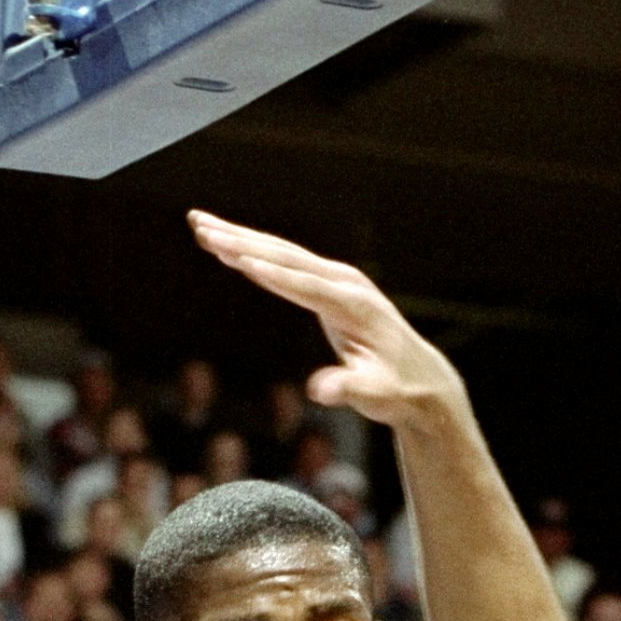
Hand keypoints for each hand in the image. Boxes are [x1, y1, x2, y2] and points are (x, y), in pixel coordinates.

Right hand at [187, 214, 461, 429]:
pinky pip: (284, 261)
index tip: (237, 257)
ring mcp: (338, 278)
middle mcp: (345, 283)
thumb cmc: (398, 390)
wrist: (421, 379)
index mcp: (353, 306)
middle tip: (201, 227)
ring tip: (199, 224)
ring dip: (239, 236)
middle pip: (286, 257)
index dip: (272, 274)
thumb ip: (350, 390)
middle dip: (242, 241)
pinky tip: (226, 244)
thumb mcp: (377, 396)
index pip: (306, 286)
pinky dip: (253, 250)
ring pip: (281, 251)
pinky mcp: (329, 283)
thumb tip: (320, 390)